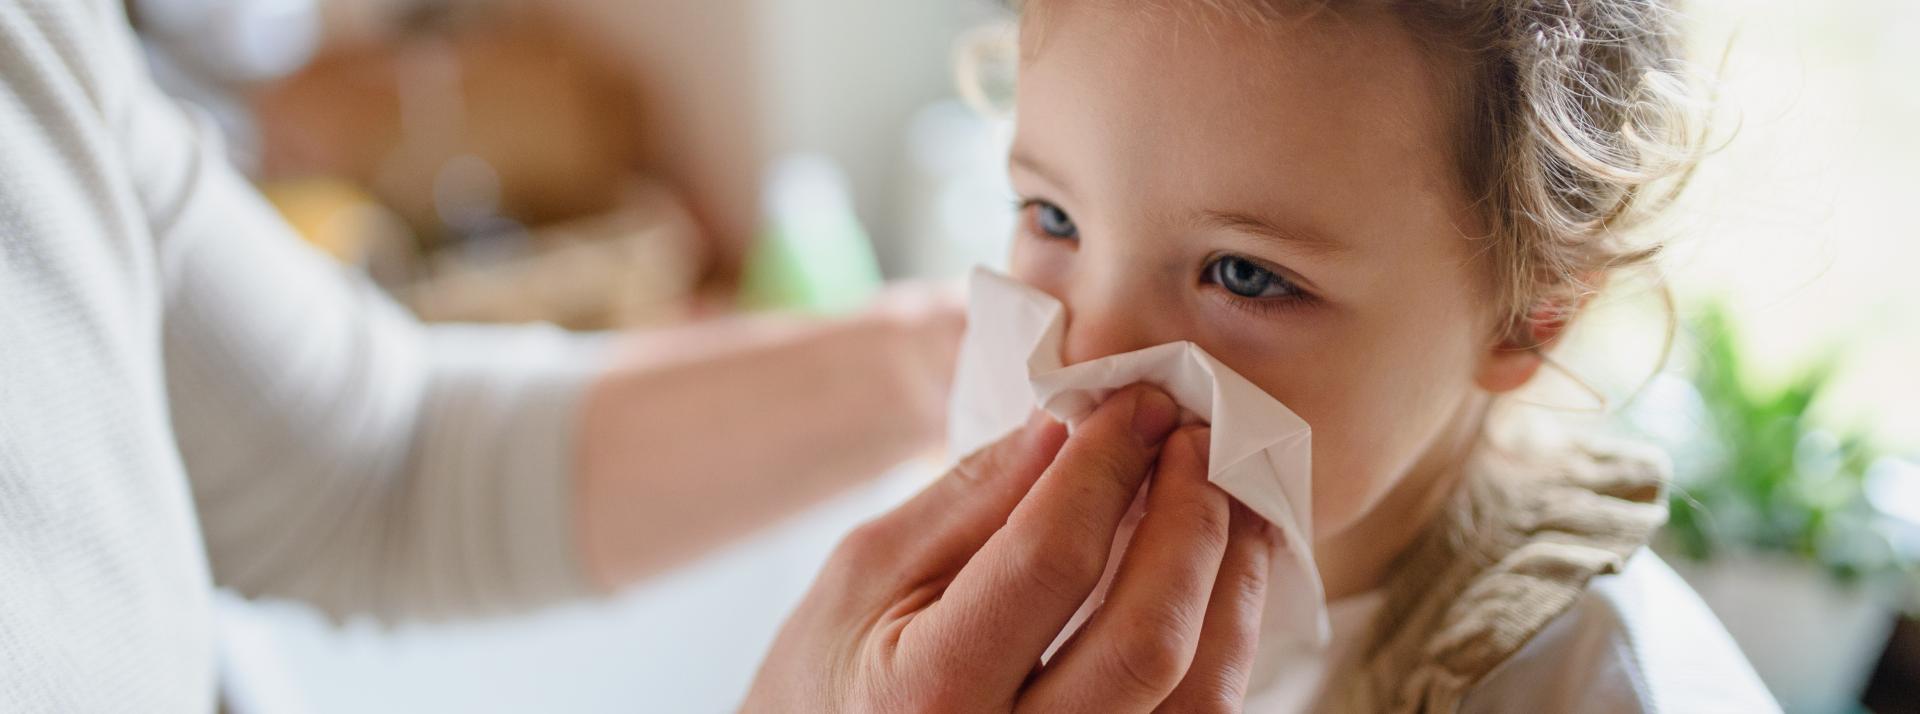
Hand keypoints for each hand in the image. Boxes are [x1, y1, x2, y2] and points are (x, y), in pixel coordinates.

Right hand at [743, 385, 1275, 712]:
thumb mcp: (866, 572)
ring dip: (1230, 580)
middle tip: (1196, 440)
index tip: (1141, 405)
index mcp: (931, 694)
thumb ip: (972, 497)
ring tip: (1230, 498)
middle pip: (1148, 638)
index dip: (1109, 468)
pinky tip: (1217, 574)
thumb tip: (1070, 422)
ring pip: (1201, 695)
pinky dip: (1224, 638)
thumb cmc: (828, 677)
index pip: (1052, 562)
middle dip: (1192, 520)